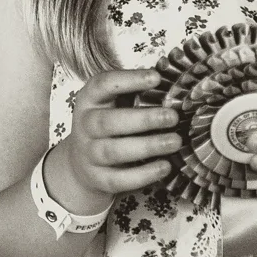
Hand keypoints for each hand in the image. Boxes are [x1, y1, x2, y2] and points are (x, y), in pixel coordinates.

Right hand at [47, 68, 180, 211]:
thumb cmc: (108, 124)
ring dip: (147, 146)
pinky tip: (165, 166)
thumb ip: (136, 94)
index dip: (128, 80)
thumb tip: (172, 84)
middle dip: (143, 119)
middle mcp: (85, 125)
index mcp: (89, 99)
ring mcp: (89, 154)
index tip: (156, 78)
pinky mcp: (98, 178)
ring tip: (175, 141)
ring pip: (114, 151)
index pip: (102, 84)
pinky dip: (143, 174)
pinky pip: (119, 179)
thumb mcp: (113, 104)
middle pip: (108, 122)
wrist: (81, 162)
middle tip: (172, 117)